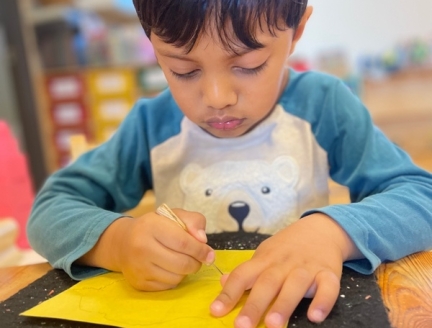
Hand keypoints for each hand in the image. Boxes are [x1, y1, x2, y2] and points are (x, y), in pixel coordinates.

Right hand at [79, 209, 214, 290]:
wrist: (123, 242)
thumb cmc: (155, 227)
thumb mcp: (174, 215)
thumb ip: (193, 221)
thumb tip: (203, 240)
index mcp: (151, 226)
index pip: (183, 243)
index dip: (200, 250)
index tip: (209, 253)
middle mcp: (141, 247)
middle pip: (181, 263)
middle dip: (196, 263)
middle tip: (198, 259)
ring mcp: (138, 267)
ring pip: (176, 278)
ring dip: (186, 272)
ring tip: (183, 261)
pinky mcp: (138, 283)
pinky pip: (167, 286)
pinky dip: (175, 279)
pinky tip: (171, 269)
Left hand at [210, 213, 361, 327]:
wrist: (320, 229)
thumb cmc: (288, 247)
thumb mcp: (264, 254)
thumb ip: (247, 271)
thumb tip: (223, 281)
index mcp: (265, 260)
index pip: (242, 274)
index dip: (228, 292)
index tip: (216, 310)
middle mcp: (283, 264)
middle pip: (267, 283)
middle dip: (254, 305)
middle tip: (242, 326)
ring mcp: (307, 268)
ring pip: (295, 285)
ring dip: (284, 305)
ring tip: (273, 324)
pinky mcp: (329, 273)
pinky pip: (328, 287)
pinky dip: (323, 301)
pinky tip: (315, 316)